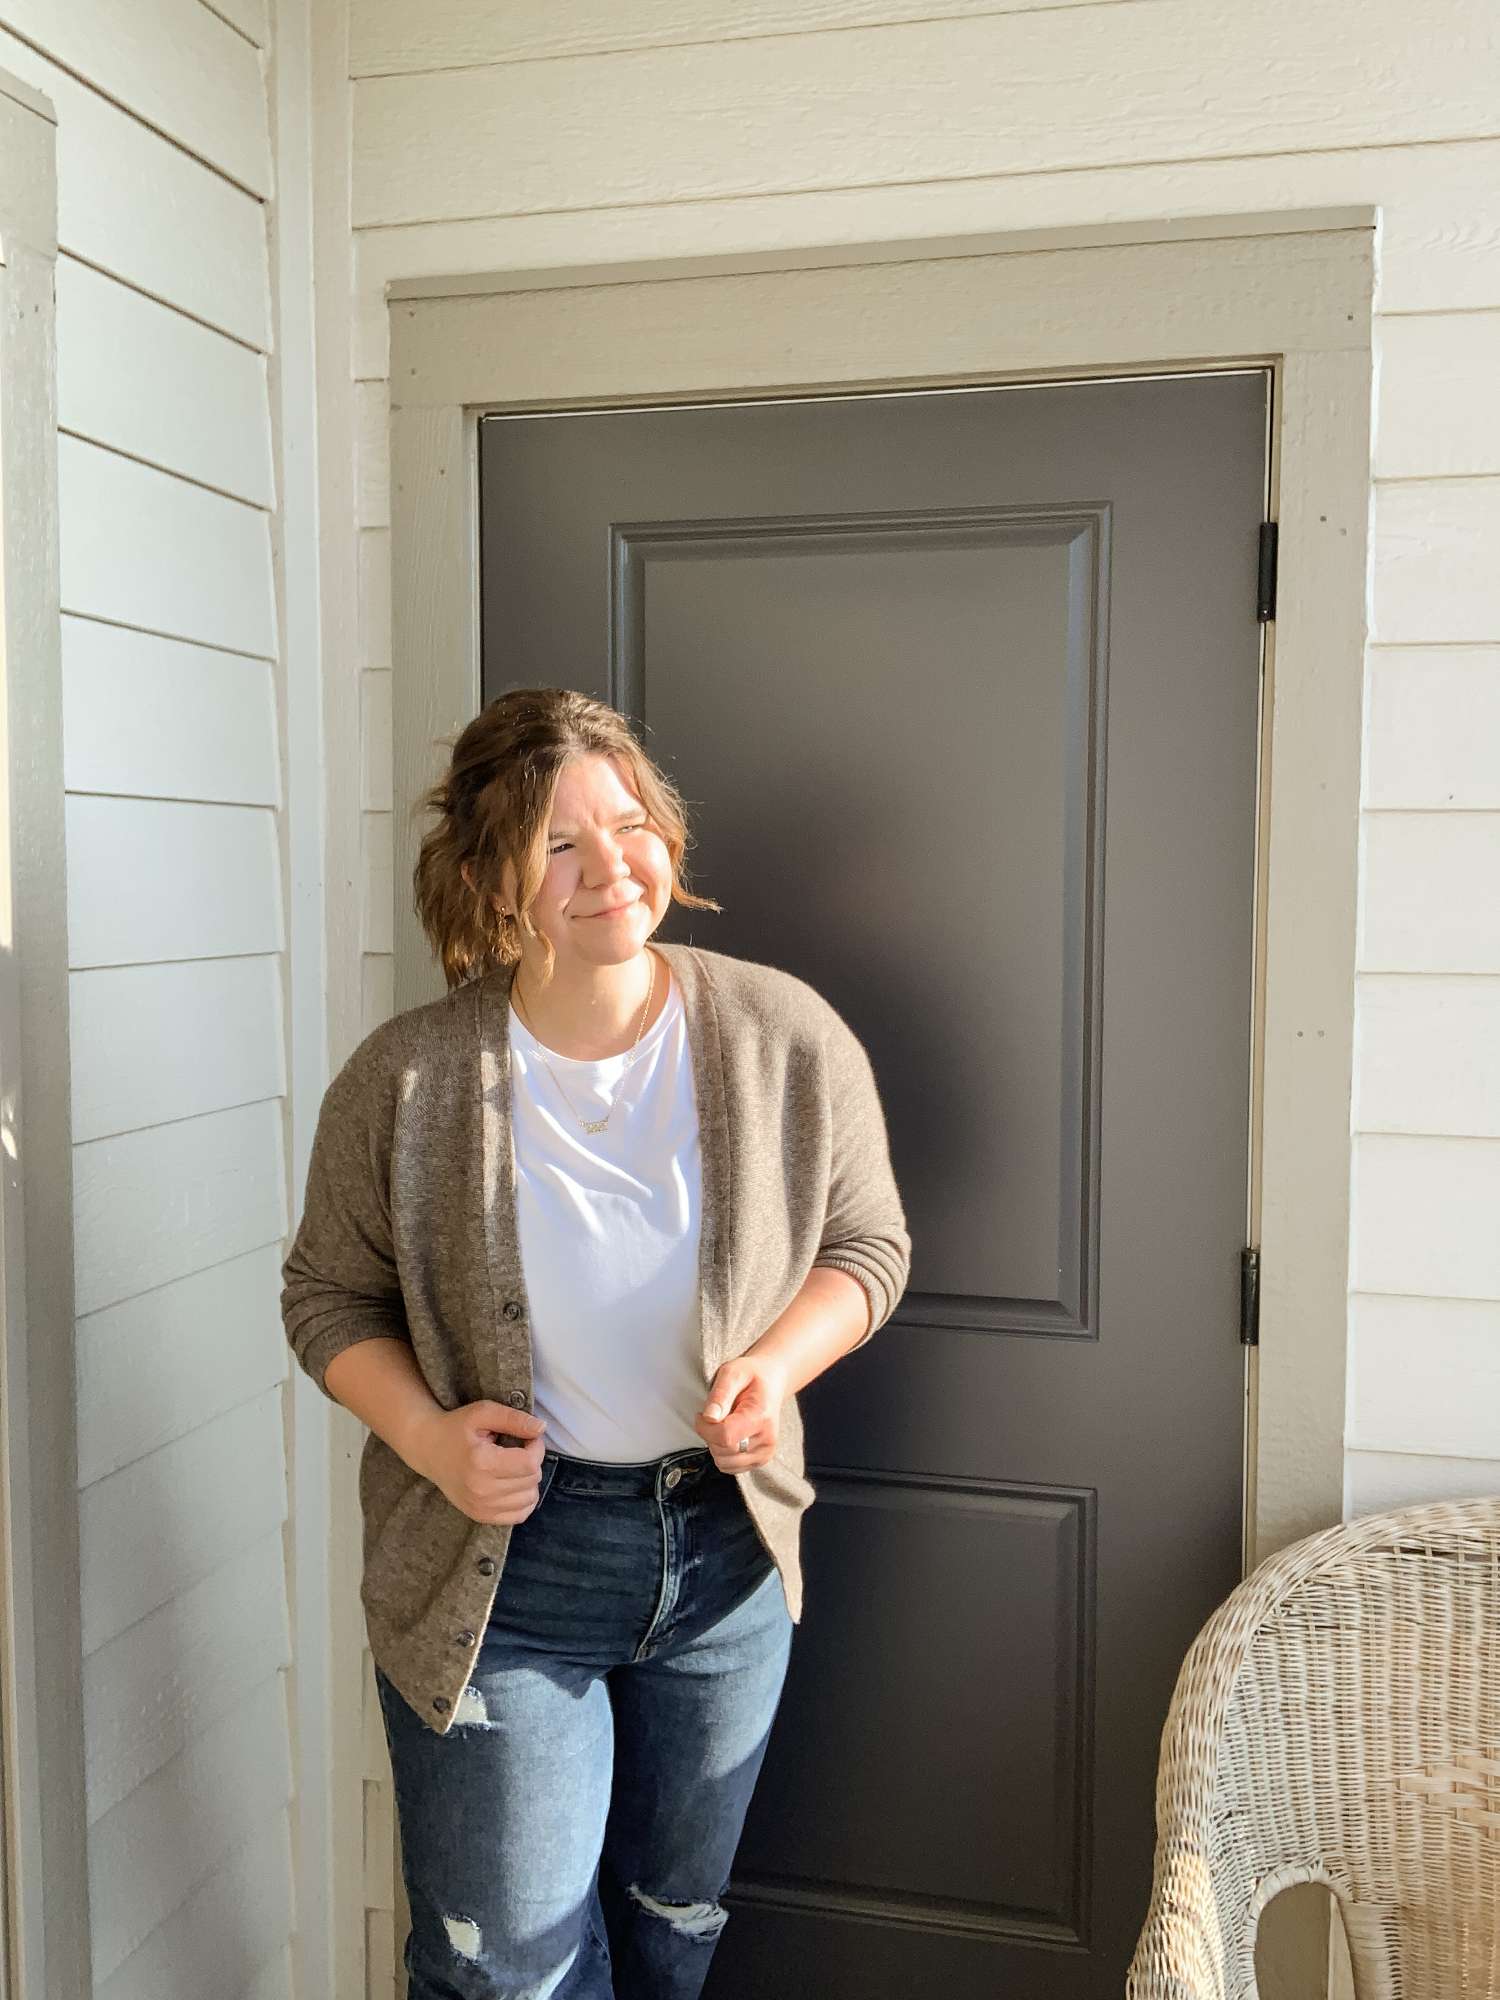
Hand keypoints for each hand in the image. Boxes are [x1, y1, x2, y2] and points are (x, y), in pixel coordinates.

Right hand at [404, 1400, 548, 1525]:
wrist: (428, 1450)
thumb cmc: (456, 1428)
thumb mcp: (483, 1413)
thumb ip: (514, 1419)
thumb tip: (541, 1428)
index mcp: (482, 1463)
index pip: (530, 1463)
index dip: (536, 1446)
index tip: (526, 1437)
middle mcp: (481, 1490)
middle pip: (532, 1480)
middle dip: (532, 1461)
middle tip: (517, 1448)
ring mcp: (480, 1507)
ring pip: (530, 1498)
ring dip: (529, 1480)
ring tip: (513, 1465)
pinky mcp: (480, 1516)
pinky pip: (519, 1515)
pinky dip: (523, 1499)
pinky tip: (513, 1483)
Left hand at [694, 1354, 788, 1471]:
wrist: (772, 1381)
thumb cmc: (751, 1375)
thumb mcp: (732, 1373)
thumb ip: (720, 1395)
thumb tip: (709, 1417)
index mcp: (761, 1417)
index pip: (725, 1436)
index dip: (705, 1428)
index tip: (701, 1415)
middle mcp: (767, 1439)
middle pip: (723, 1452)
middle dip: (709, 1435)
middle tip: (715, 1416)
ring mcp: (765, 1453)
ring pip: (724, 1463)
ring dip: (715, 1446)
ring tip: (723, 1425)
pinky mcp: (761, 1460)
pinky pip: (730, 1467)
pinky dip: (723, 1454)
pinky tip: (729, 1435)